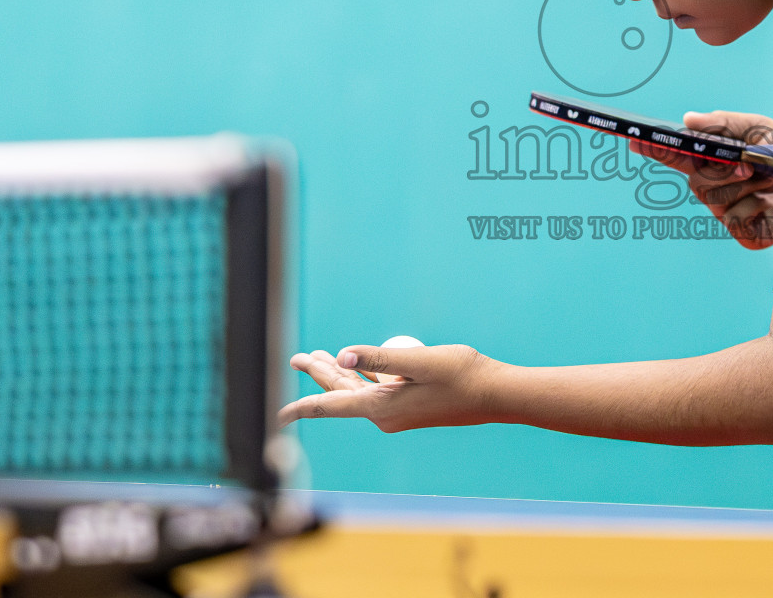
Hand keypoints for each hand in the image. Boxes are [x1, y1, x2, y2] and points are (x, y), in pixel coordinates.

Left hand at [277, 343, 495, 429]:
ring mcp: (398, 411)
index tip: (278, 417)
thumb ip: (380, 357)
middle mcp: (385, 414)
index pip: (331, 406)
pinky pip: (377, 390)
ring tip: (318, 357)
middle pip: (341, 393)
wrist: (494, 395)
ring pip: (358, 390)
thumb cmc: (461, 375)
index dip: (302, 409)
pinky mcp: (410, 405)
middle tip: (297, 357)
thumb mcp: (419, 361)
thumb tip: (342, 355)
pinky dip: (362, 375)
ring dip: (338, 372)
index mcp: (382, 407)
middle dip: (318, 374)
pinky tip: (357, 366)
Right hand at [630, 109, 772, 249]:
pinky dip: (757, 207)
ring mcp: (729, 215)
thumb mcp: (760, 130)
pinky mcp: (746, 235)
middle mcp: (718, 191)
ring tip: (771, 182)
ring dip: (745, 187)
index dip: (656, 150)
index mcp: (717, 163)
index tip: (635, 141)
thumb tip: (687, 120)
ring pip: (715, 201)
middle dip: (722, 172)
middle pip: (696, 182)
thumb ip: (724, 124)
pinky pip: (735, 219)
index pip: (679, 157)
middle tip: (750, 165)